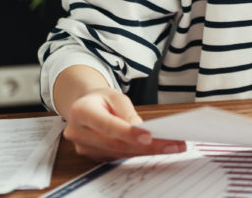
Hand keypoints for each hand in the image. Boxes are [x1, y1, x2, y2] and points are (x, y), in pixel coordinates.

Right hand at [62, 87, 185, 160]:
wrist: (84, 107)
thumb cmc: (101, 99)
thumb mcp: (115, 95)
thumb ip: (127, 112)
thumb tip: (142, 130)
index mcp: (81, 112)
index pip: (108, 125)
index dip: (129, 133)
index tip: (149, 137)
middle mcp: (78, 132)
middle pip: (116, 144)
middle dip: (147, 146)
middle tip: (173, 144)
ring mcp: (84, 148)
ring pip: (120, 153)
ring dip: (147, 151)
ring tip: (173, 146)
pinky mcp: (93, 156)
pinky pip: (119, 157)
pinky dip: (139, 153)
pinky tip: (158, 149)